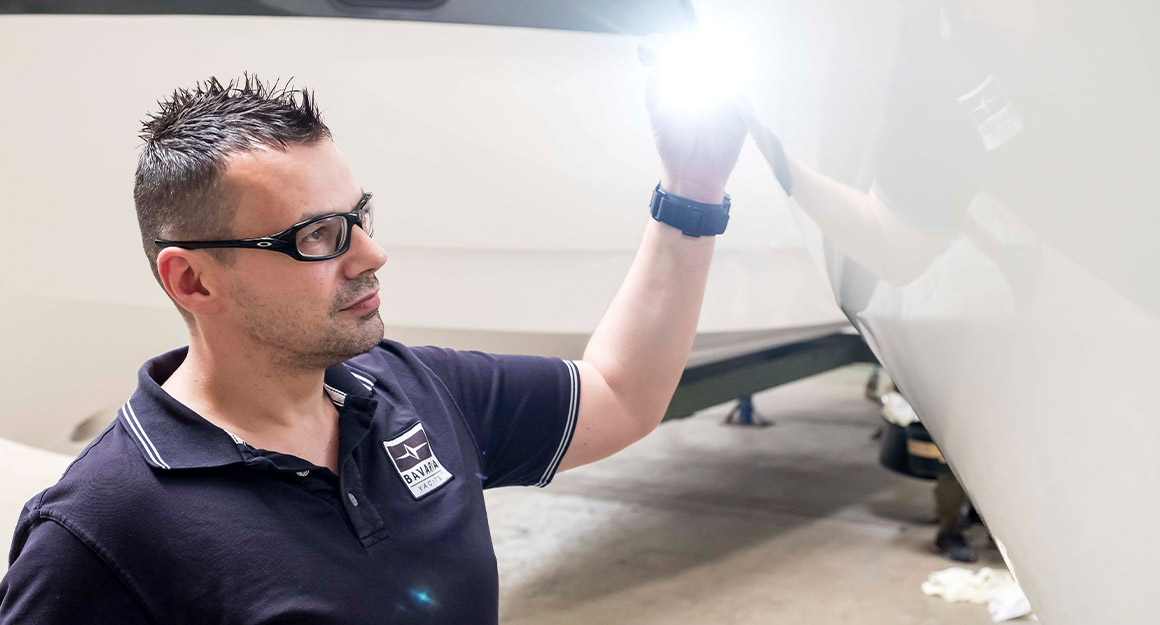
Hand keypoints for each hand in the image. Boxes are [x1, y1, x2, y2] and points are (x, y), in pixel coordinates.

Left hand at [641, 34, 747, 203]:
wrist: (691, 177)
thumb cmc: (672, 148)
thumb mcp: (660, 120)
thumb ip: (654, 96)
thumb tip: (649, 70)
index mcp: (692, 91)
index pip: (696, 66)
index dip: (694, 54)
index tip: (689, 45)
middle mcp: (711, 95)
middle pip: (718, 71)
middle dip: (715, 60)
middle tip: (708, 53)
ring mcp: (728, 106)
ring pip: (734, 84)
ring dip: (730, 75)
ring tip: (720, 71)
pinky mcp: (741, 120)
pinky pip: (745, 103)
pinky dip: (743, 95)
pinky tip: (734, 90)